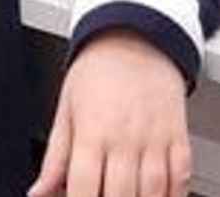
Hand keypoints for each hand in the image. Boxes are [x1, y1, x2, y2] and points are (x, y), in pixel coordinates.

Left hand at [29, 29, 191, 196]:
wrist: (135, 38)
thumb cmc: (97, 72)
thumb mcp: (66, 109)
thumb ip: (55, 157)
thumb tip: (38, 191)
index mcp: (91, 131)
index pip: (83, 186)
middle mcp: (124, 137)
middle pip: (119, 194)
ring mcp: (154, 137)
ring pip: (152, 190)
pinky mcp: (177, 135)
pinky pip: (181, 176)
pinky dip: (174, 194)